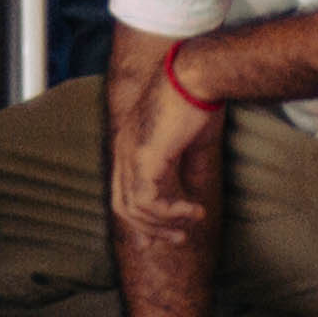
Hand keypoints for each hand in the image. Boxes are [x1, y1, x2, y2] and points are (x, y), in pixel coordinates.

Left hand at [111, 59, 217, 240]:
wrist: (196, 78)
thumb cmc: (195, 103)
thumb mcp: (188, 145)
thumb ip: (182, 172)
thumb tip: (189, 200)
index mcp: (128, 146)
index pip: (122, 192)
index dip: (139, 220)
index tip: (159, 238)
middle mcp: (122, 151)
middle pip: (123, 206)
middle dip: (151, 229)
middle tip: (180, 239)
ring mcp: (129, 154)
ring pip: (135, 208)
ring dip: (167, 222)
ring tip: (194, 220)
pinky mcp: (143, 156)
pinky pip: (148, 199)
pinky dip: (172, 212)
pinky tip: (194, 210)